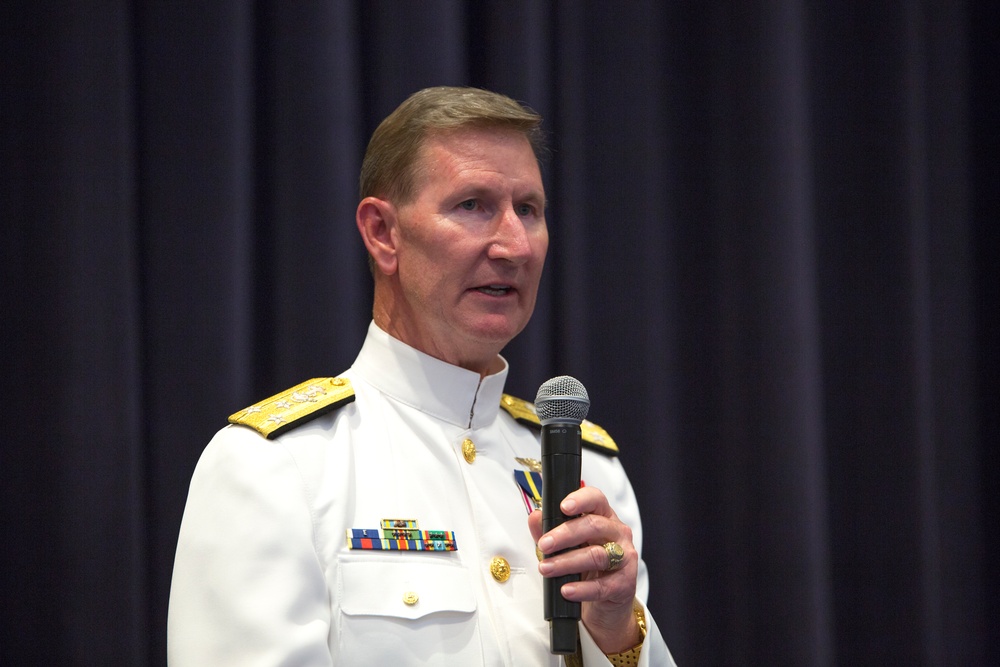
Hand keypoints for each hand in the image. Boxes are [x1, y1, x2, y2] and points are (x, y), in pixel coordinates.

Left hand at [527, 486, 642, 653]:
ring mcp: (625, 558)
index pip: (596, 499)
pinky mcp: (625, 583)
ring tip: (546, 568)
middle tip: (544, 545)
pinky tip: (566, 590)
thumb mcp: (564, 546)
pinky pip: (603, 585)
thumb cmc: (585, 566)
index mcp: (604, 517)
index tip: (563, 507)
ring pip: (597, 555)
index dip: (580, 500)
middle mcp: (618, 533)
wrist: (603, 601)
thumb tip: (535, 516)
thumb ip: (548, 530)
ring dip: (567, 562)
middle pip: (594, 526)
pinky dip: (582, 588)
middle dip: (565, 535)